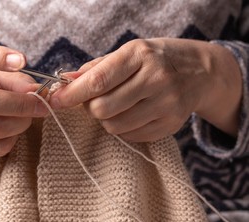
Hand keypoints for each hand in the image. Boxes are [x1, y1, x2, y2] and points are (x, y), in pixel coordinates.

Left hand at [50, 38, 241, 141]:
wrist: (200, 72)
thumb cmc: (155, 60)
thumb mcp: (128, 53)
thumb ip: (95, 69)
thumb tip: (64, 82)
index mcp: (140, 55)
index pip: (99, 80)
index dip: (72, 94)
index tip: (54, 101)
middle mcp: (156, 79)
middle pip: (103, 109)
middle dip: (90, 108)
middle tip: (96, 101)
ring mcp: (167, 104)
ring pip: (114, 126)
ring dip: (106, 120)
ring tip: (117, 106)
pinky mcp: (171, 125)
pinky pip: (131, 136)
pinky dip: (123, 128)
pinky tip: (132, 114)